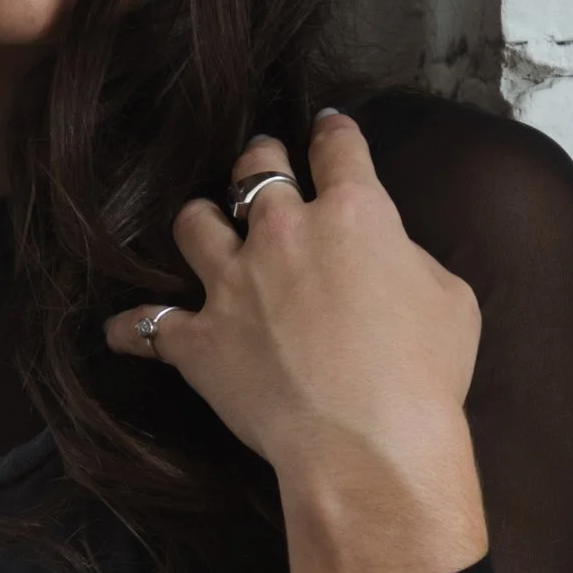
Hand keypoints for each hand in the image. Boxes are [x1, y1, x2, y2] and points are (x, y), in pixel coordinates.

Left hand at [105, 113, 489, 572]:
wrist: (367, 443)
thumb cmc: (424, 374)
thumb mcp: (449, 299)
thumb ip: (411, 261)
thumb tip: (391, 260)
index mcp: (352, 214)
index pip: (337, 150)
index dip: (333, 134)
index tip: (328, 128)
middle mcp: (283, 234)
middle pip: (256, 169)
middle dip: (259, 160)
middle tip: (262, 164)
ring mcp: (232, 285)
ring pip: (193, 224)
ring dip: (200, 221)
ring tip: (204, 229)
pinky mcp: (199, 340)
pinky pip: (149, 326)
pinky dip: (134, 329)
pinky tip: (122, 331)